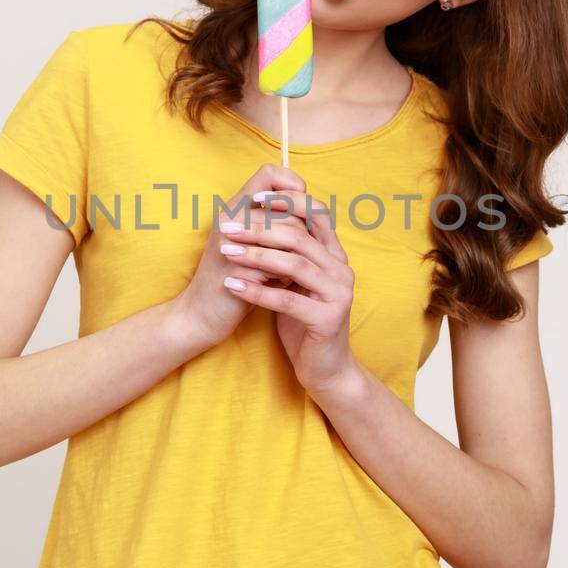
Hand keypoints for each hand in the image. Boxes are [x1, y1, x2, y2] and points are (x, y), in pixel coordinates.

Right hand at [166, 163, 308, 349]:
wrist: (200, 315)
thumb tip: (309, 212)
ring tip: (285, 273)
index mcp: (233, 209)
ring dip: (294, 258)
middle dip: (300, 237)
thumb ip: (272, 224)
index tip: (297, 214)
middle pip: (287, 211)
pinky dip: (284, 279)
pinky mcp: (238, 272)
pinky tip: (277, 287)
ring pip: (287, 236)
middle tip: (292, 256)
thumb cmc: (232, 278)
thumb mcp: (249, 244)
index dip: (292, 187)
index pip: (269, 174)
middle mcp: (230, 220)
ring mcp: (232, 245)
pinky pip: (278, 267)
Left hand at [218, 186, 358, 399]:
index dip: (286, 201)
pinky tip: (233, 286)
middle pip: (299, 236)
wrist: (324, 368)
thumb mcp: (296, 281)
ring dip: (255, 256)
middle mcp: (342, 270)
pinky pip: (287, 300)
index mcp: (335, 255)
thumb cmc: (303, 321)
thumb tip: (260, 217)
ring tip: (226, 253)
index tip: (253, 199)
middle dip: (259, 229)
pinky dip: (257, 291)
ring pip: (294, 264)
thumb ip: (289, 252)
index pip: (316, 213)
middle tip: (226, 228)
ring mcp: (338, 294)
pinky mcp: (327, 319)